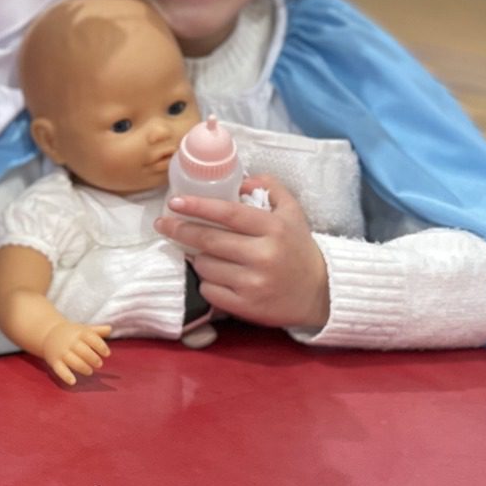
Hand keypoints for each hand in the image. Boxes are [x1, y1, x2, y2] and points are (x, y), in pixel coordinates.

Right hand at [40, 320, 112, 386]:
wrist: (48, 333)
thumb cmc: (72, 334)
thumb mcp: (83, 329)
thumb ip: (97, 331)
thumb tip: (110, 329)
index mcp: (79, 333)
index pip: (91, 338)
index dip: (100, 346)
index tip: (107, 354)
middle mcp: (70, 342)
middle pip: (83, 350)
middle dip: (93, 358)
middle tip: (99, 364)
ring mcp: (62, 352)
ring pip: (73, 361)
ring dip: (83, 367)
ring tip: (90, 371)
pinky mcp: (54, 361)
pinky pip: (60, 369)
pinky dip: (66, 376)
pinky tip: (73, 382)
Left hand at [158, 172, 330, 330]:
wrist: (321, 292)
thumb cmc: (297, 248)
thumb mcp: (291, 212)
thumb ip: (269, 187)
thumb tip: (240, 179)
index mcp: (274, 228)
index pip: (228, 213)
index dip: (198, 206)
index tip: (175, 202)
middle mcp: (264, 255)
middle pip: (209, 240)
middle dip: (180, 230)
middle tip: (164, 224)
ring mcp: (254, 283)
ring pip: (205, 266)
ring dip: (198, 258)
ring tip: (206, 255)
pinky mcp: (247, 306)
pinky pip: (209, 290)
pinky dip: (206, 282)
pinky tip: (215, 276)